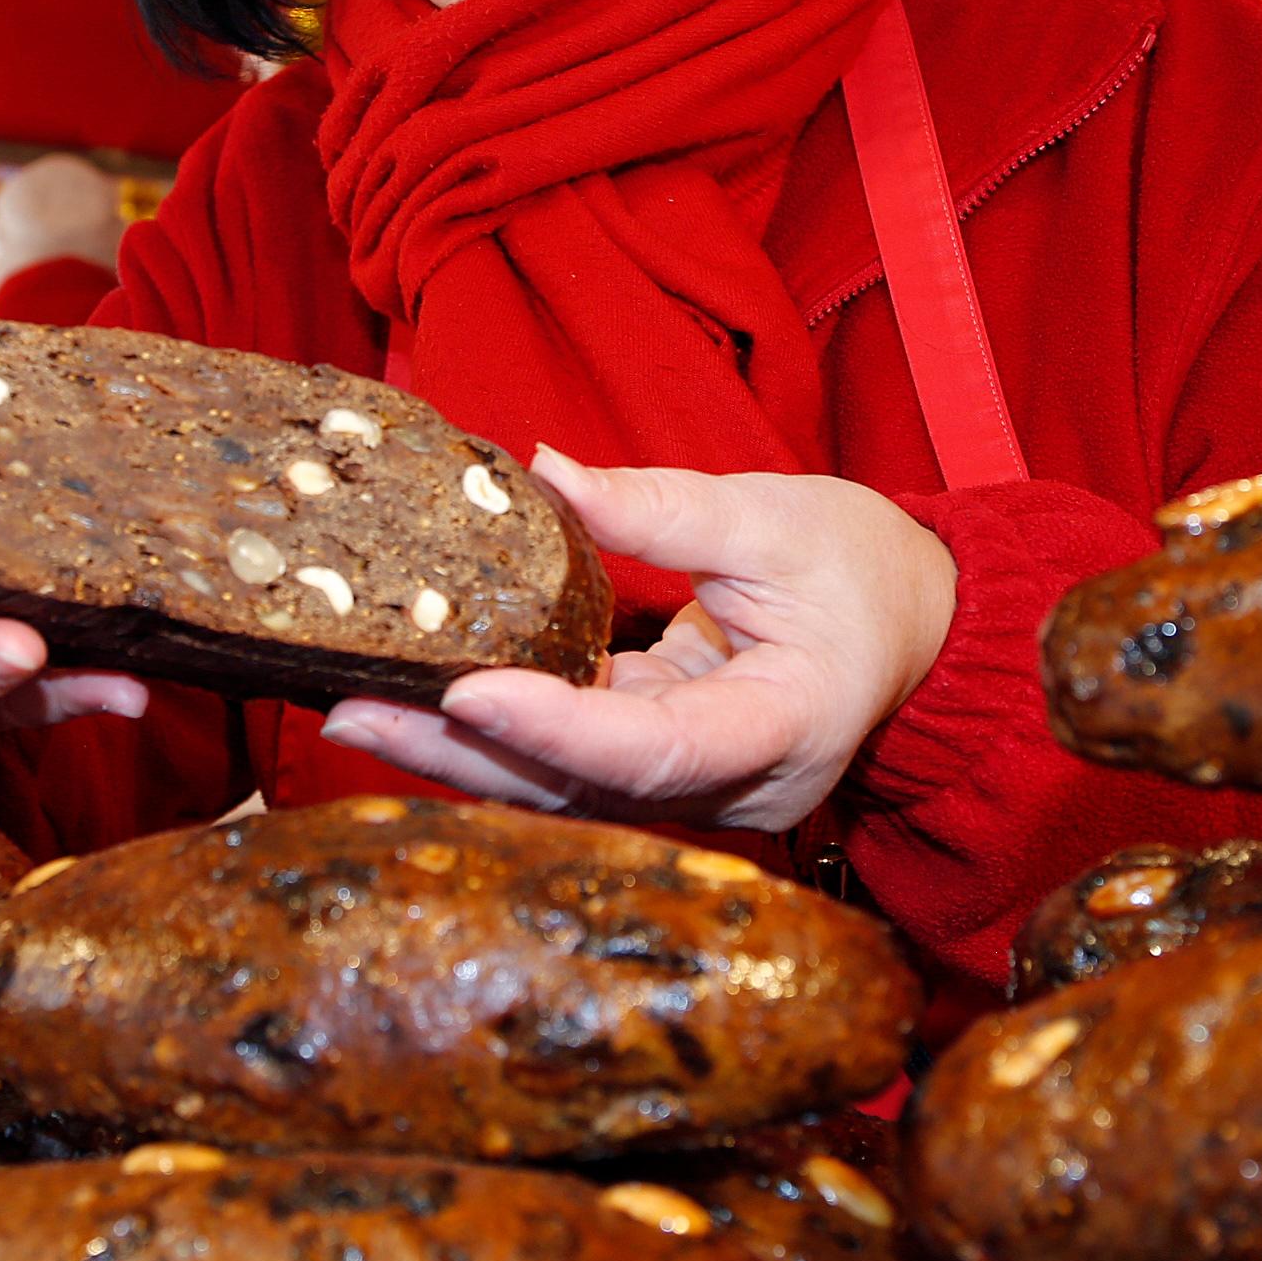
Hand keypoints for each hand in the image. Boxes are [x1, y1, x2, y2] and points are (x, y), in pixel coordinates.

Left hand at [317, 450, 957, 834]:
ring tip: (350, 708)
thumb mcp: (774, 514)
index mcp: (783, 727)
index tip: (466, 692)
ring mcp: (690, 789)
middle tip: (352, 711)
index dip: (556, 731)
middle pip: (578, 789)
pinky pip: (561, 764)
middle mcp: (730, 786)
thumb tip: (543, 471)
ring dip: (452, 754)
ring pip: (556, 788)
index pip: (656, 750)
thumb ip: (661, 506)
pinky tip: (405, 704)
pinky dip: (488, 737)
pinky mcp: (654, 769)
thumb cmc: (860, 567)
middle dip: (459, 756)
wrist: (911, 624)